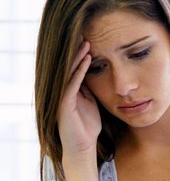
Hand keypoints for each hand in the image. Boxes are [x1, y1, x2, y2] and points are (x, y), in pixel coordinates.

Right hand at [57, 40, 101, 159]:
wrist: (83, 146)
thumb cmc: (88, 125)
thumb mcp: (91, 102)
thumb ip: (90, 88)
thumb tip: (97, 72)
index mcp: (68, 90)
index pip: (73, 67)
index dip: (79, 54)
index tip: (89, 39)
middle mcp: (62, 91)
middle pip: (68, 67)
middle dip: (76, 51)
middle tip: (85, 34)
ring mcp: (62, 96)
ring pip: (69, 72)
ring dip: (78, 56)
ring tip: (86, 42)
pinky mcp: (64, 104)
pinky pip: (72, 83)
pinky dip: (80, 70)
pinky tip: (87, 59)